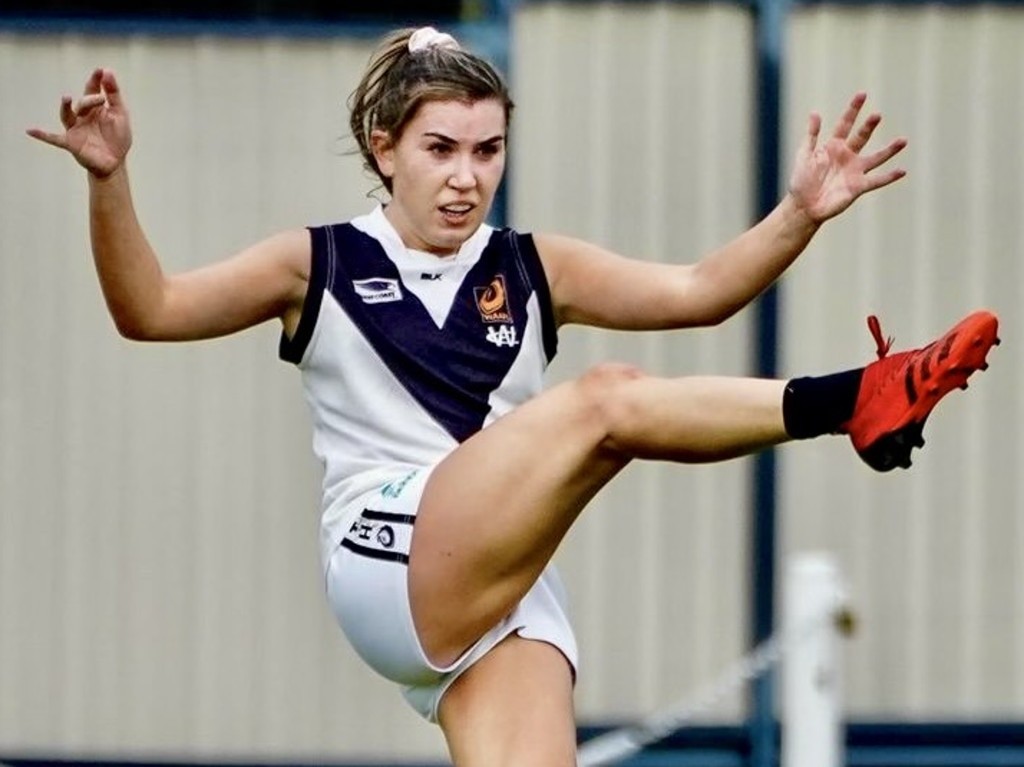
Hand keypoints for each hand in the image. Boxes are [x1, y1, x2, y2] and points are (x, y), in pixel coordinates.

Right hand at [27, 68, 131, 177]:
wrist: (115, 163)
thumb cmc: (117, 138)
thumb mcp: (120, 114)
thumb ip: (114, 94)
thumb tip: (107, 71)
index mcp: (95, 108)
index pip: (92, 90)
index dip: (95, 80)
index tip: (101, 70)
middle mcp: (82, 116)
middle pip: (83, 103)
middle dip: (91, 99)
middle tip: (102, 98)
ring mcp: (75, 129)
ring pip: (67, 115)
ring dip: (66, 107)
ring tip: (66, 98)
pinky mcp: (71, 143)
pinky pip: (53, 138)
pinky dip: (43, 135)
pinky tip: (31, 131)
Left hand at [787, 92, 906, 223]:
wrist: (803, 207)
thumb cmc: (801, 182)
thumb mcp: (804, 155)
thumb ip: (811, 135)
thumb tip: (815, 112)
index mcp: (833, 146)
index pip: (845, 124)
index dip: (853, 110)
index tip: (862, 94)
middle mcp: (847, 156)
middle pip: (862, 137)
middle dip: (869, 126)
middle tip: (877, 115)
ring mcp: (855, 171)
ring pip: (876, 157)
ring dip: (889, 150)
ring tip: (903, 140)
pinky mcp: (858, 187)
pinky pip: (877, 180)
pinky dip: (890, 176)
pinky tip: (902, 171)